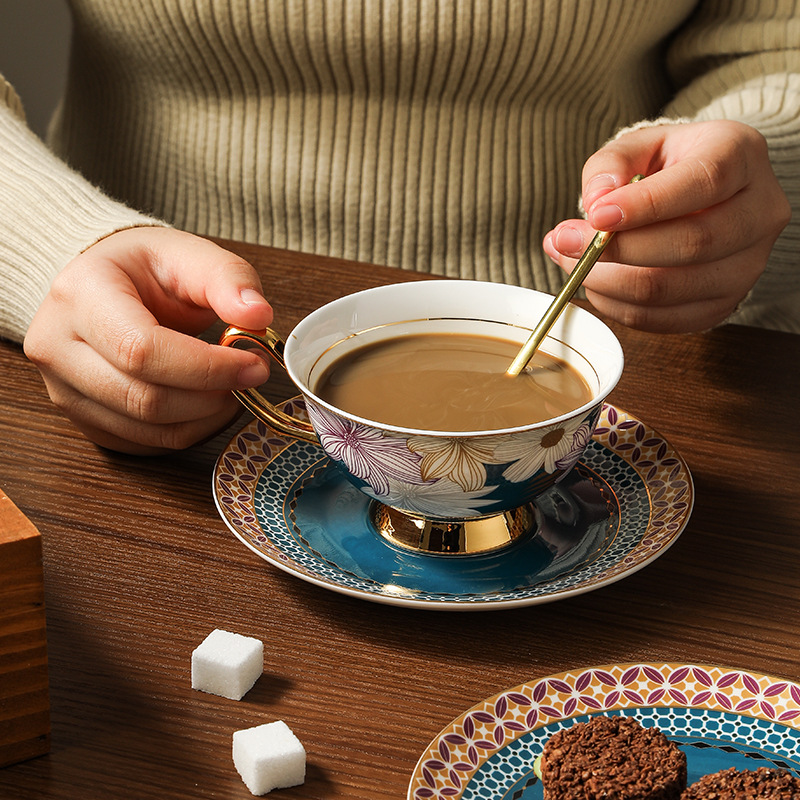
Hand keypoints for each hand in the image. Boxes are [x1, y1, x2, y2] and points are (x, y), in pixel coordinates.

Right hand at [24, 227, 272, 453]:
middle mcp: (57, 348)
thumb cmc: (144, 268)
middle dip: (213, 395)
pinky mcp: (84, 420)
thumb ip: (228, 279)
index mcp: (80, 296)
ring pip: (149, 430)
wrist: (102, 284)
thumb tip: (258, 315)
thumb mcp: (189, 253)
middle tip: (251, 375)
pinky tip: (208, 402)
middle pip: (146, 399)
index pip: (142, 351)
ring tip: (233, 386)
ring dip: (208, 417)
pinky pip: (147, 444)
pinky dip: (191, 430)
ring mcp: (63, 390)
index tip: (253, 363)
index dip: (207, 368)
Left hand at [543, 120, 790, 331]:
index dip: (645, 205)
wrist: (707, 196)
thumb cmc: (671, 166)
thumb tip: (595, 202)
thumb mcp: (640, 145)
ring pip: (671, 289)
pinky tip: (596, 282)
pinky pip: (662, 319)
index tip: (596, 215)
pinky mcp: (724, 304)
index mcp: (742, 157)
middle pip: (691, 244)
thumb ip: (610, 165)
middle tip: (565, 241)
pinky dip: (617, 306)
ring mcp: (747, 266)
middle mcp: (758, 214)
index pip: (703, 183)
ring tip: (572, 261)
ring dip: (607, 282)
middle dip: (616, 250)